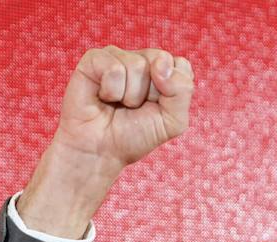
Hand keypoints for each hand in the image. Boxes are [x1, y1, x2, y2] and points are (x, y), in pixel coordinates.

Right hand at [55, 46, 193, 168]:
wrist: (99, 152)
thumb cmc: (133, 136)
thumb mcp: (173, 121)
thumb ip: (182, 90)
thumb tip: (161, 62)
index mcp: (161, 71)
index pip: (180, 65)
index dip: (171, 91)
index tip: (155, 108)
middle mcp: (140, 59)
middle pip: (160, 60)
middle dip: (150, 93)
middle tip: (133, 107)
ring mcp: (116, 56)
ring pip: (137, 64)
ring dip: (129, 96)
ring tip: (117, 104)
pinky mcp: (94, 59)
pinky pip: (114, 68)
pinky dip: (110, 91)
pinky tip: (102, 97)